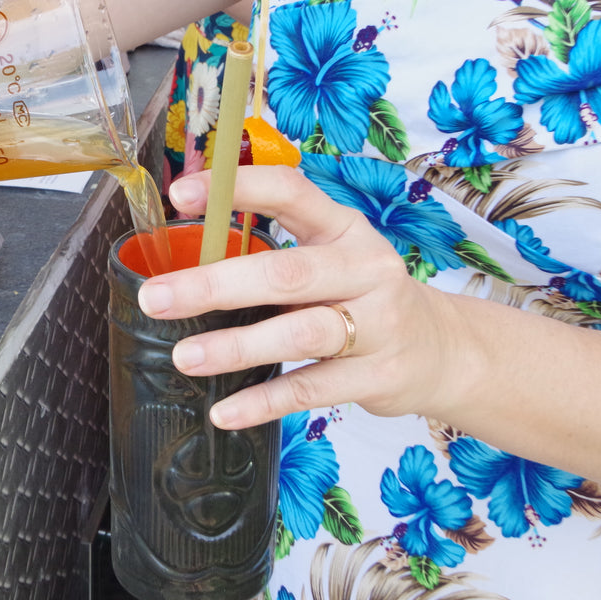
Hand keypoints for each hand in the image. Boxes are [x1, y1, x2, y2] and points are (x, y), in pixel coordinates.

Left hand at [144, 167, 470, 429]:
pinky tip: (224, 410)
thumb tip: (187, 247)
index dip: (237, 188)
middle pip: (286, 272)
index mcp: (344, 228)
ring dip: (236, 347)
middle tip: (158, 297)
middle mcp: (365, 269)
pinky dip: (264, 401)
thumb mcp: (332, 258)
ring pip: (300, 332)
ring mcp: (377, 324)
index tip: (180, 195)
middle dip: (215, 284)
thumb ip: (275, 250)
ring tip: (184, 356)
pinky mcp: (378, 376)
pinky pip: (311, 388)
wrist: (443, 350)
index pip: (290, 191)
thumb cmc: (365, 297)